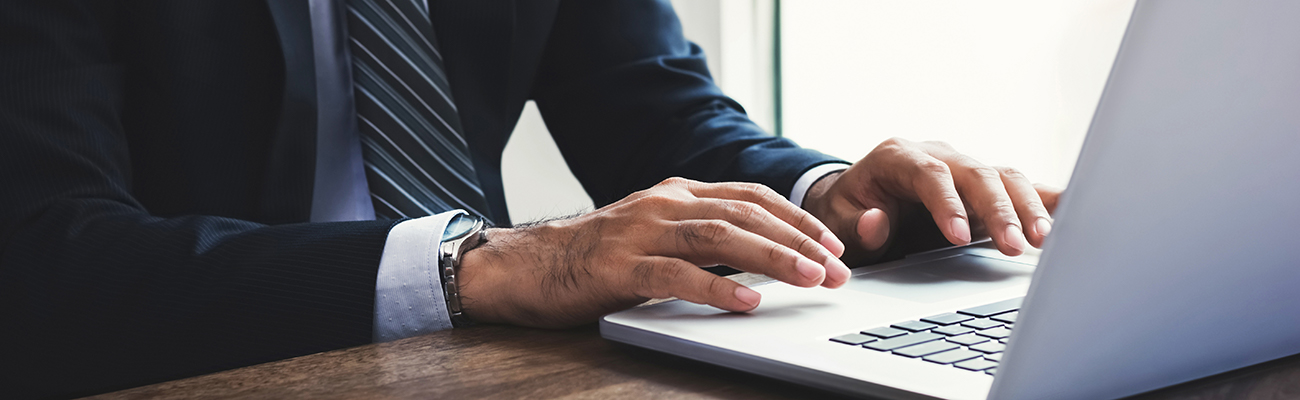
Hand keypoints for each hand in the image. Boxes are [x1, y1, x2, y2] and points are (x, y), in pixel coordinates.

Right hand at [456, 178, 852, 327]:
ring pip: (720, 238)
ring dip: (772, 258)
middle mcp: (663, 204)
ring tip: (809, 279)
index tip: (833, 245)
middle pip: (746, 214)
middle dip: (799, 241)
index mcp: (675, 193)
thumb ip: (700, 237)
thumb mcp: (654, 235)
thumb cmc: (594, 257)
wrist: (524, 267)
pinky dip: (718, 288)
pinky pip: (678, 276)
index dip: (797, 219)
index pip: (751, 196)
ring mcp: (641, 233)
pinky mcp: (620, 268)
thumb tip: (763, 257)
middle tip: (838, 269)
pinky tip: (748, 302)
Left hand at [802, 138, 1062, 264]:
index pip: (929, 174)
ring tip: (1045, 241)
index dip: (947, 203)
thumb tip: (875, 223)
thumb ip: (856, 225)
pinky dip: (1047, 199)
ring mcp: (966, 169)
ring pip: (1005, 178)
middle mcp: (938, 155)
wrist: (856, 203)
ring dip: (1028, 208)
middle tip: (1014, 246)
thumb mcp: (837, 221)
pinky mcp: (986, 189)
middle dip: (998, 210)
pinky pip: (1021, 188)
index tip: (959, 237)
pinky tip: (1075, 215)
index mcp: (897, 157)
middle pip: (977, 173)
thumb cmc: (847, 212)